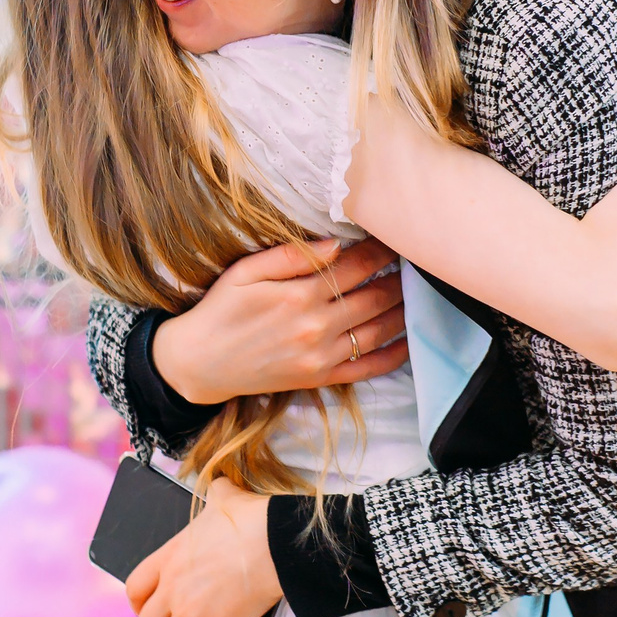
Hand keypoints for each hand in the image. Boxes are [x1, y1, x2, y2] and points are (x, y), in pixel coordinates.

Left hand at [126, 477, 281, 616]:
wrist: (275, 542)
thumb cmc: (252, 519)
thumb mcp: (225, 498)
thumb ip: (216, 495)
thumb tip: (224, 485)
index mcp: (168, 558)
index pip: (134, 589)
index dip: (140, 603)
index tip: (151, 607)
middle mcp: (172, 590)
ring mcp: (190, 614)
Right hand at [150, 237, 407, 404]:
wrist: (199, 363)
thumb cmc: (220, 311)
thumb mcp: (245, 272)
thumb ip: (292, 256)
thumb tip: (335, 243)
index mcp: (299, 295)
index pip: (354, 266)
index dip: (380, 251)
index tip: (395, 237)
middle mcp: (316, 326)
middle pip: (374, 296)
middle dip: (399, 277)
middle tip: (417, 263)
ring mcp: (321, 356)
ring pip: (378, 331)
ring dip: (403, 311)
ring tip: (418, 292)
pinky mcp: (320, 378)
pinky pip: (367, 369)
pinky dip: (394, 355)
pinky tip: (408, 339)